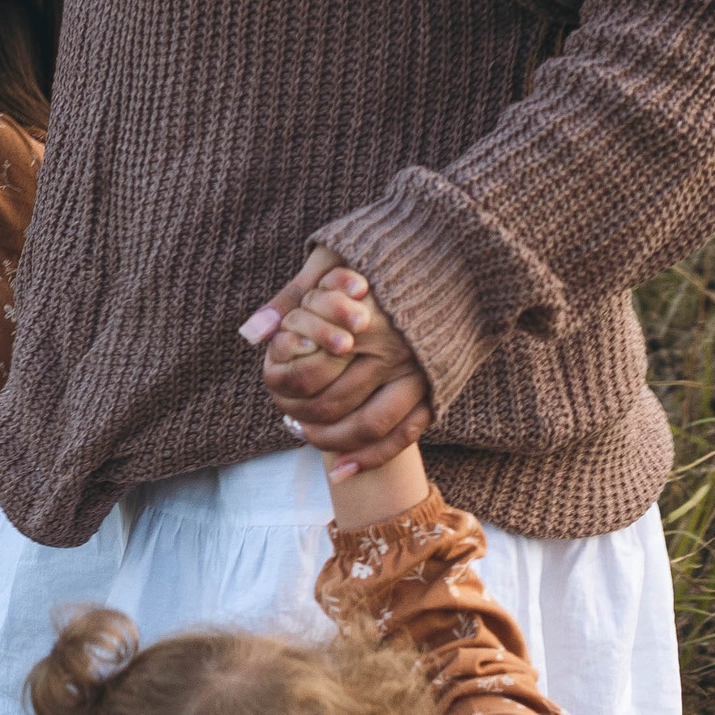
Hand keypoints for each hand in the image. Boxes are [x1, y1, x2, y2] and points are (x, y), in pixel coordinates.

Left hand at [246, 250, 432, 482]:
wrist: (463, 247)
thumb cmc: (390, 245)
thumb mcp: (335, 256)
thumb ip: (293, 295)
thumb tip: (251, 334)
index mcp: (365, 322)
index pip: (310, 376)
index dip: (282, 387)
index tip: (271, 386)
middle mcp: (395, 353)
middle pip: (334, 405)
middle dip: (302, 417)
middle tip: (287, 417)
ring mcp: (421, 374)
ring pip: (368, 427)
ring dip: (332, 442)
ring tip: (308, 435)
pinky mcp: (439, 387)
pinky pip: (405, 434)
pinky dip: (372, 458)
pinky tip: (344, 468)